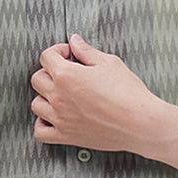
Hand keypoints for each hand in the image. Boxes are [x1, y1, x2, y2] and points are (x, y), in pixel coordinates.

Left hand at [30, 34, 161, 151]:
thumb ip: (87, 51)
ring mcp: (60, 118)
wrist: (140, 123)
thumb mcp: (109, 63)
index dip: (58, 51)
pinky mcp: (66, 136)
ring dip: (45, 97)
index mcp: (66, 76)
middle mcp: (59, 97)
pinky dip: (43, 124)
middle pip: (37, 79)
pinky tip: (54, 117)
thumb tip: (75, 42)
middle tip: (66, 73)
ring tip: (62, 95)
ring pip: (36, 104)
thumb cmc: (128, 94)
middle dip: (50, 72)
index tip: (68, 55)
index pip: (46, 57)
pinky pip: (40, 132)